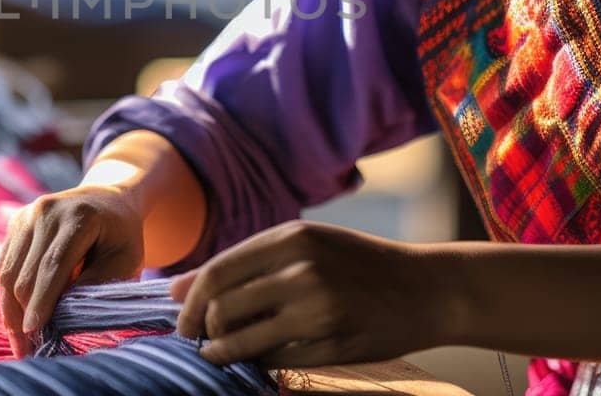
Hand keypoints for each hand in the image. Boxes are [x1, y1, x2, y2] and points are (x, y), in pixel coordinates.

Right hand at [0, 184, 146, 357]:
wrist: (106, 200)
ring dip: (9, 311)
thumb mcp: (125, 260)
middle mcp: (46, 211)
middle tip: (28, 350)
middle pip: (25, 272)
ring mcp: (26, 215)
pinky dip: (5, 295)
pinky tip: (14, 319)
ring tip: (18, 343)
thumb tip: (62, 315)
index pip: (54, 266)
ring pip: (6, 272)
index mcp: (78, 217)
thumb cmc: (121, 236)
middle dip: (23, 315)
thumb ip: (96, 285)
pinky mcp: (15, 223)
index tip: (33, 332)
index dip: (42, 301)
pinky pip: (3, 266)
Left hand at [170, 220, 456, 368]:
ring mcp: (317, 309)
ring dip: (219, 352)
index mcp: (292, 237)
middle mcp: (302, 270)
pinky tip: (258, 357)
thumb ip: (242, 263)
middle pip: (221, 307)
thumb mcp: (304, 246)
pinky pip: (272, 360)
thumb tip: (174, 289)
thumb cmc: (356, 262)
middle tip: (198, 339)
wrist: (425, 288)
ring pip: (239, 339)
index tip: (182, 318)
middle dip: (199, 329)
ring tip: (218, 353)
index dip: (189, 301)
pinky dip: (255, 362)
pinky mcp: (330, 344)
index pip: (217, 272)